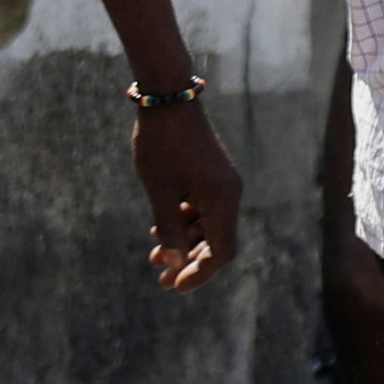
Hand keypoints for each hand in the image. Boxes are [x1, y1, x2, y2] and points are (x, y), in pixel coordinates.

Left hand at [128, 92, 238, 291]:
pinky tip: (157, 228)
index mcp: (223, 200)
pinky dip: (184, 220)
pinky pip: (202, 207)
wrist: (167, 96)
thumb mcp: (159, 191)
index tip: (175, 287)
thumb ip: (168, 229)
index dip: (200, 273)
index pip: (220, 252)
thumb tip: (174, 264)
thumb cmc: (161, 144)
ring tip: (153, 255)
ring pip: (207, 224)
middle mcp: (229, 193)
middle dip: (188, 261)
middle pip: (215, 241)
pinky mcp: (211, 173)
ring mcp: (221, 182)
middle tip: (161, 279)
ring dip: (183, 241)